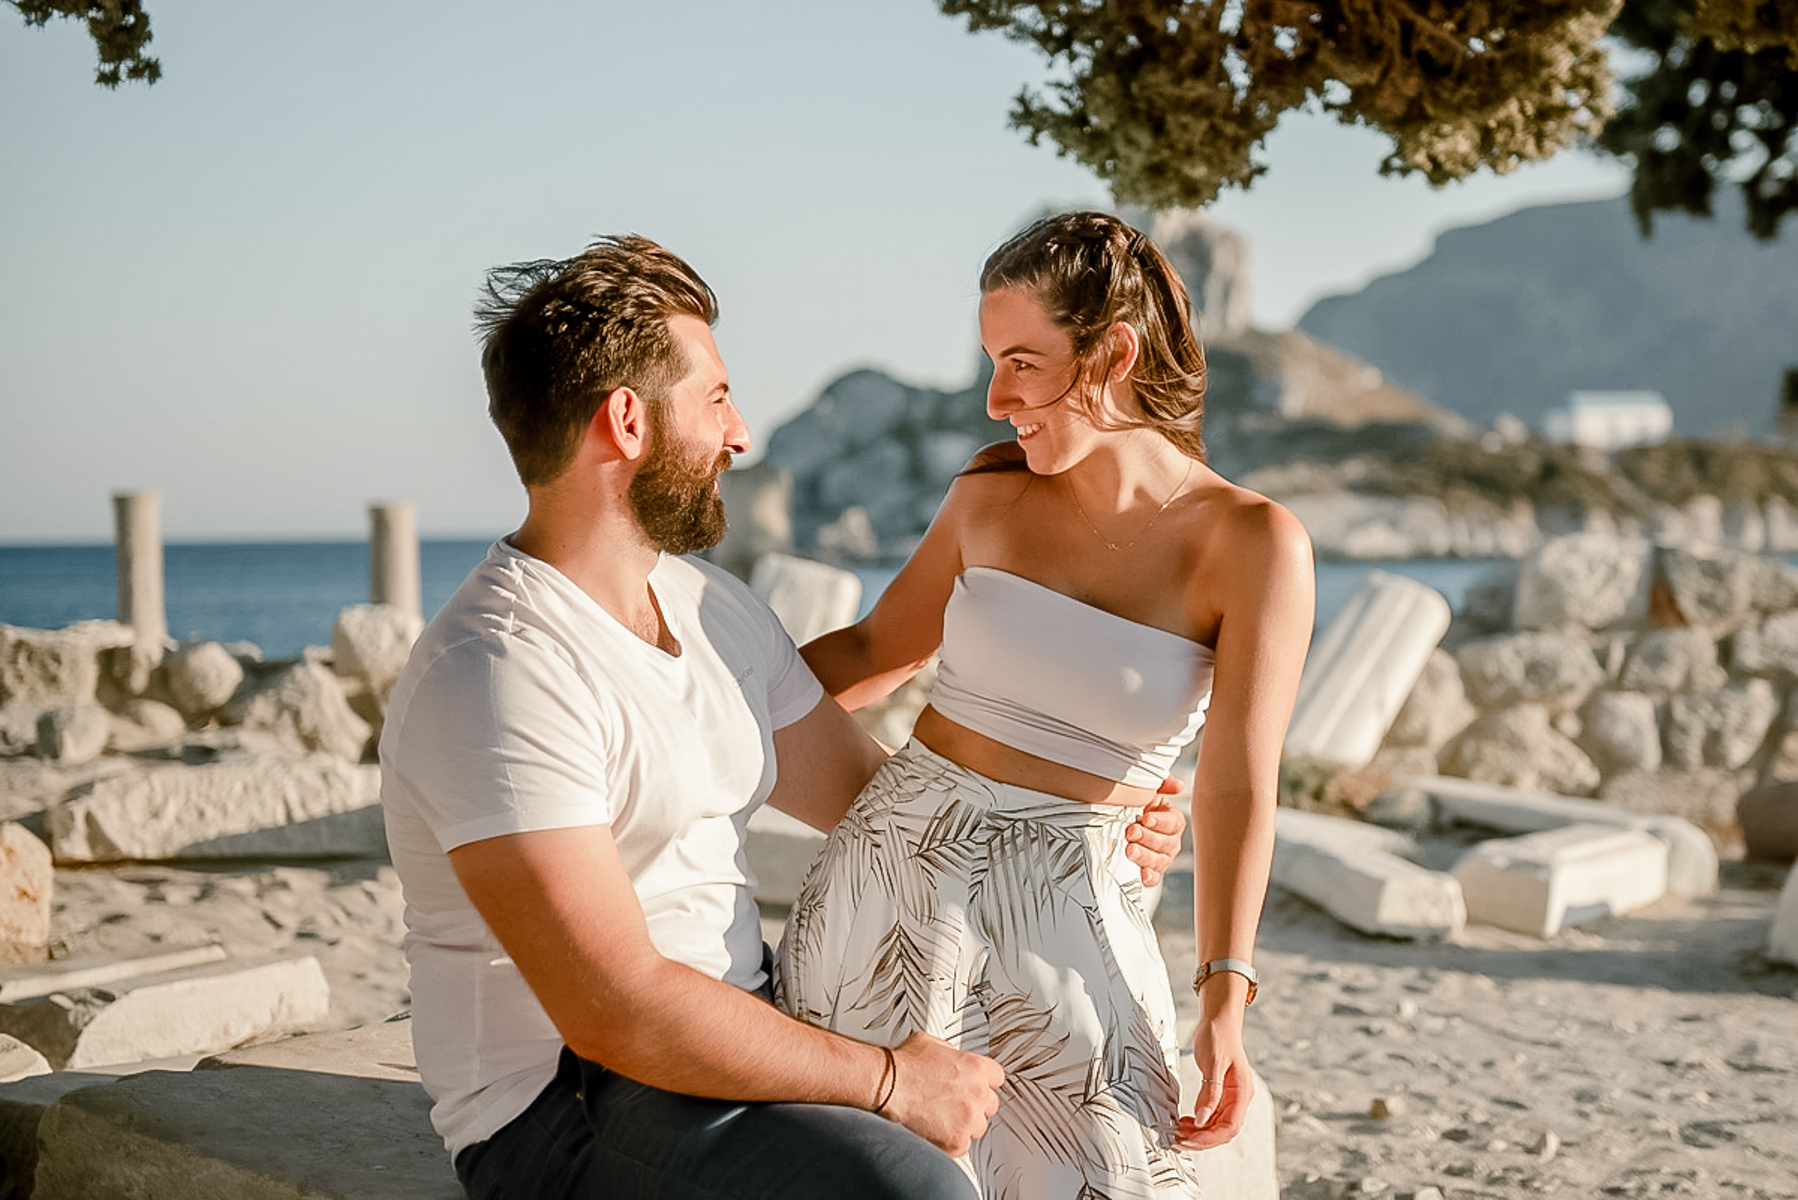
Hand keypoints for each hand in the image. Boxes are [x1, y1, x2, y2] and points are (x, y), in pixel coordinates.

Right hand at [882, 1031, 1003, 1156]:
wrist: (887, 1086)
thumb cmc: (904, 1065)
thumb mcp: (933, 1043)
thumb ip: (953, 1054)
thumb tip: (955, 1060)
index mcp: (977, 1068)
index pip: (997, 1078)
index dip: (983, 1082)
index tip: (974, 1086)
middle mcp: (978, 1093)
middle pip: (990, 1104)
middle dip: (974, 1104)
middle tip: (953, 1103)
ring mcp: (969, 1119)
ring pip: (978, 1127)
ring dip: (964, 1124)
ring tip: (941, 1117)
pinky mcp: (957, 1141)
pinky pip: (962, 1145)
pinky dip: (950, 1141)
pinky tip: (934, 1129)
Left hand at [1125, 783, 1186, 887]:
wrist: (1122, 821)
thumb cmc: (1139, 806)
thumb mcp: (1149, 792)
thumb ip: (1162, 786)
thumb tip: (1179, 785)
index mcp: (1173, 821)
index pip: (1172, 823)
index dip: (1160, 821)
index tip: (1145, 818)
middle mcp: (1171, 841)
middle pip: (1166, 843)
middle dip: (1148, 838)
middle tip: (1132, 832)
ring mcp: (1162, 857)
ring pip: (1160, 861)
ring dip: (1145, 856)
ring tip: (1131, 850)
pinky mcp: (1151, 870)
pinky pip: (1154, 877)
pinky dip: (1149, 877)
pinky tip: (1143, 875)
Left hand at [1175, 1019, 1252, 1150]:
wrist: (1219, 1019)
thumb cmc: (1218, 1035)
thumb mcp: (1212, 1062)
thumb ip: (1210, 1092)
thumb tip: (1202, 1120)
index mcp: (1242, 1092)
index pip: (1230, 1126)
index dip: (1209, 1137)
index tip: (1188, 1139)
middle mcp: (1239, 1098)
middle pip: (1223, 1130)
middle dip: (1201, 1139)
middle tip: (1177, 1140)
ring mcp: (1231, 1097)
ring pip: (1216, 1125)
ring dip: (1198, 1133)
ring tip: (1177, 1133)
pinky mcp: (1220, 1094)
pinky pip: (1210, 1115)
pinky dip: (1198, 1122)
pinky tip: (1184, 1122)